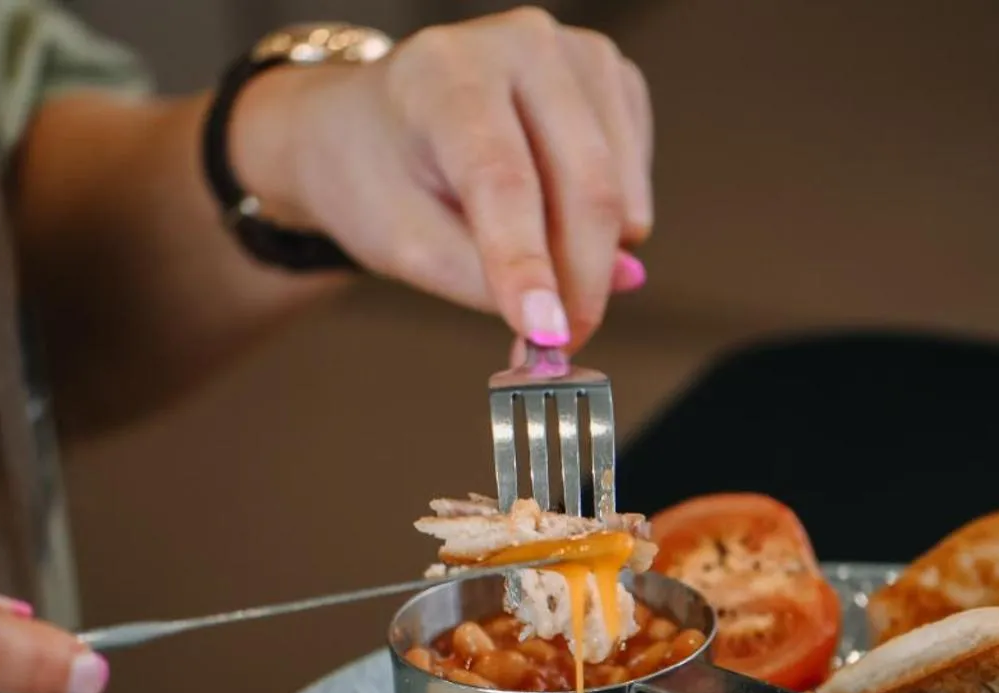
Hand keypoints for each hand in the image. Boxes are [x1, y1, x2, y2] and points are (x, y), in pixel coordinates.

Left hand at [233, 8, 652, 350]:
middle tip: (563, 345)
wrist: (367, 128)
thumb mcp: (406, 243)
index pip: (501, 178)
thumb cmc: (379, 180)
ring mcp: (574, 53)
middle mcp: (519, 42)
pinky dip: (607, 222)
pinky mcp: (610, 78)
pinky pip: (632, 176)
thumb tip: (619, 285)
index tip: (547, 336)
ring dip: (594, 257)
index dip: (528, 263)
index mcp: (444, 73)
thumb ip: (494, 276)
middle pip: (583, 182)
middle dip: (580, 280)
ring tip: (539, 278)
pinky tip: (555, 219)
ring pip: (618, 186)